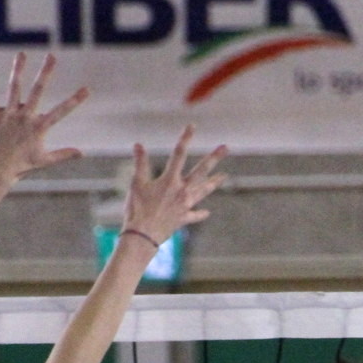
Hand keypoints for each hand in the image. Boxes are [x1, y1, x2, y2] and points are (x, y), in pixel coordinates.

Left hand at [0, 52, 86, 182]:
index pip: (61, 111)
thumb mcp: (45, 160)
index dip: (75, 100)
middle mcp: (25, 118)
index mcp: (39, 127)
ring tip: (21, 54)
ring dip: (18, 70)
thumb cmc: (22, 166)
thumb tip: (82, 153)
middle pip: (37, 91)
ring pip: (14, 88)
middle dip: (46, 73)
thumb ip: (64, 154)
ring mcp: (8, 116)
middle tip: (52, 56)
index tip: (86, 89)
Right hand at [121, 125, 228, 246]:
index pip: (179, 154)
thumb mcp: (136, 184)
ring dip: (213, 183)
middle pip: (201, 171)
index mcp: (170, 180)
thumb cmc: (137, 209)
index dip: (185, 138)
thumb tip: (138, 145)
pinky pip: (195, 215)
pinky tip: (206, 212)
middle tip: (225, 148)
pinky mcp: (183, 219)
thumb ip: (140, 163)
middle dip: (214, 158)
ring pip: (203, 191)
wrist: (142, 236)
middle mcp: (182, 191)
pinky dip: (200, 213)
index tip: (192, 126)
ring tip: (224, 176)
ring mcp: (185, 205)